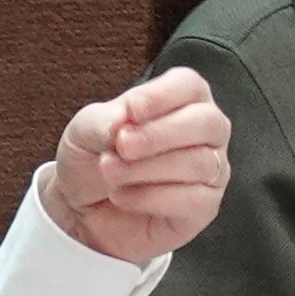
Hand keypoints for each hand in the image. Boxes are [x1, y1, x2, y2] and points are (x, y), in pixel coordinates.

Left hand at [39, 66, 230, 264]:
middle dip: (160, 134)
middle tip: (122, 145)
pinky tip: (122, 197)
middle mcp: (205, 133)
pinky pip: (194, 201)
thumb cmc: (94, 158)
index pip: (190, 86)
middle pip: (207, 122)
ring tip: (110, 172)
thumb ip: (103, 121)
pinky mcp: (204, 208)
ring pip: (199, 164)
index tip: (131, 110)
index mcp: (182, 101)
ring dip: (146, 169)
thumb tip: (123, 123)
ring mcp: (211, 172)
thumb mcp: (84, 130)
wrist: (83, 209)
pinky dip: (150, 198)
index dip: (163, 96)